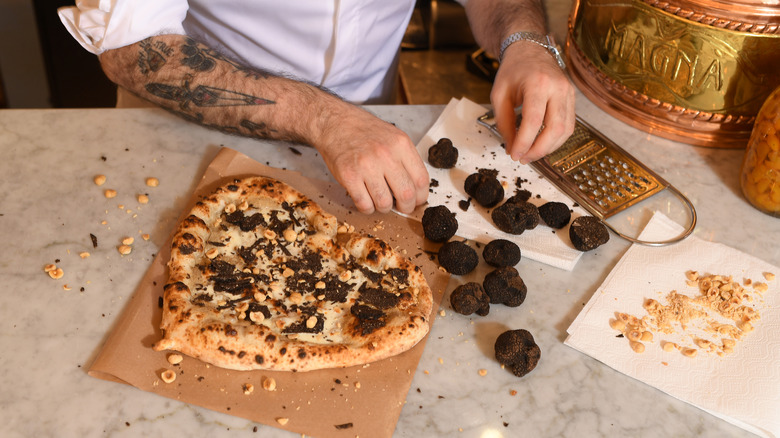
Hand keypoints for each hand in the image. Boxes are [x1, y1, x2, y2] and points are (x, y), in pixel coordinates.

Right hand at [314, 105, 428, 213]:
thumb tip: (416, 188)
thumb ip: (405, 159)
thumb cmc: (365, 132)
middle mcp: (386, 155)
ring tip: (380, 201)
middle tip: (401, 207)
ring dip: (384, 208)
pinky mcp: (349, 176)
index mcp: (401, 144)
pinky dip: (367, 208)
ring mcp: (366, 166)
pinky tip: (366, 200)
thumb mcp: (393, 136)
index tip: (416, 200)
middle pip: (406, 194)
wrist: (336, 123)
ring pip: (384, 203)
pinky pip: (364, 204)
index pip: (421, 179)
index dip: (421, 196)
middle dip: (406, 207)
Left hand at [490, 43, 575, 162]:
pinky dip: (556, 140)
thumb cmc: (513, 71)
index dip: (524, 143)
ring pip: (566, 130)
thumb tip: (511, 147)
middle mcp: (558, 87)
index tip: (514, 154)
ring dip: (548, 148)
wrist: (530, 50)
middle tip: (523, 158)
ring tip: (531, 153)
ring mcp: (569, 92)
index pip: (534, 121)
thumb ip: (504, 122)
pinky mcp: (572, 99)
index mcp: (537, 83)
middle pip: (555, 129)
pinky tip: (542, 144)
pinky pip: (569, 125)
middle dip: (539, 150)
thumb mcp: (499, 95)